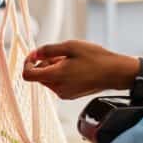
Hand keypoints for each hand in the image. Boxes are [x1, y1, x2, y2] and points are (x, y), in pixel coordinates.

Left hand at [23, 40, 138, 98]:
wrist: (114, 72)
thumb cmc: (96, 58)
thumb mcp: (70, 46)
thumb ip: (48, 50)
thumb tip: (33, 54)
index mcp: (56, 76)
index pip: (28, 75)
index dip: (28, 63)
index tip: (34, 55)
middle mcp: (57, 89)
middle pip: (39, 76)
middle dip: (44, 63)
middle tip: (60, 54)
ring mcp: (64, 94)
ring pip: (48, 79)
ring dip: (53, 68)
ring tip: (71, 60)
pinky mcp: (70, 95)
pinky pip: (58, 84)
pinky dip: (61, 75)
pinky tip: (75, 67)